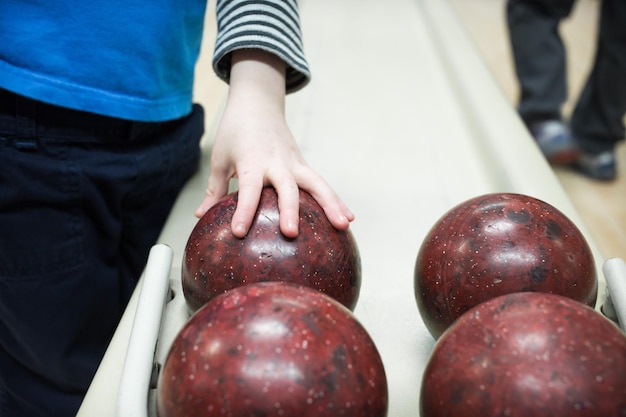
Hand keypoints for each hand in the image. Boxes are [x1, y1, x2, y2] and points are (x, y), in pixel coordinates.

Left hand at [195, 49, 353, 237]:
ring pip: (316, 184)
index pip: (248, 189)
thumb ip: (213, 189)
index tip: (238, 232)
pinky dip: (335, 200)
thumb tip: (201, 217)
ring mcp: (294, 163)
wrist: (257, 104)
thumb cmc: (235, 132)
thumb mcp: (219, 158)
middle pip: (287, 188)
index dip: (243, 210)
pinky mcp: (303, 165)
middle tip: (291, 233)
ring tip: (343, 226)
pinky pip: (321, 185)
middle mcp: (276, 162)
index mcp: (251, 161)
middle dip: (290, 210)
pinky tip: (347, 219)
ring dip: (331, 204)